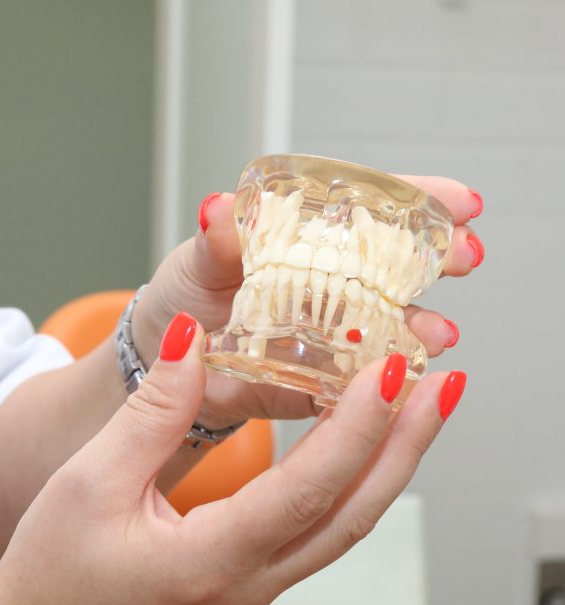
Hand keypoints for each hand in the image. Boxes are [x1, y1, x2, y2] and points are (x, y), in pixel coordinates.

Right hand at [0, 314, 464, 604]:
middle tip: (442, 385)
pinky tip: (358, 452)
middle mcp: (245, 588)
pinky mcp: (245, 584)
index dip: (354, 428)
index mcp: (205, 565)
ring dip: (386, 466)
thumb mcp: (88, 482)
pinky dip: (350, 486)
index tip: (389, 370)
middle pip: (352, 516)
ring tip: (416, 410)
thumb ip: (153, 413)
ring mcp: (252, 592)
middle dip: (404, 447)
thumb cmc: (48, 574)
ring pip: (343, 528)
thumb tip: (198, 342)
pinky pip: (317, 534)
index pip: (305, 491)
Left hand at [132, 176, 480, 427]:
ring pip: (389, 325)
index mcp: (304, 240)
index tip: (457, 201)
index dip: (417, 202)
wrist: (163, 359)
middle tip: (465, 255)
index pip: (370, 211)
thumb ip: (216, 240)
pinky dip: (385, 381)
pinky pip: (359, 381)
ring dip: (421, 326)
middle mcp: (327, 283)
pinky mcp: (319, 379)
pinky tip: (407, 378)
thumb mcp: (197, 261)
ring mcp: (329, 332)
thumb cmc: (183, 295)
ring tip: (437, 332)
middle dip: (437, 258)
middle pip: (396, 264)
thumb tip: (216, 207)